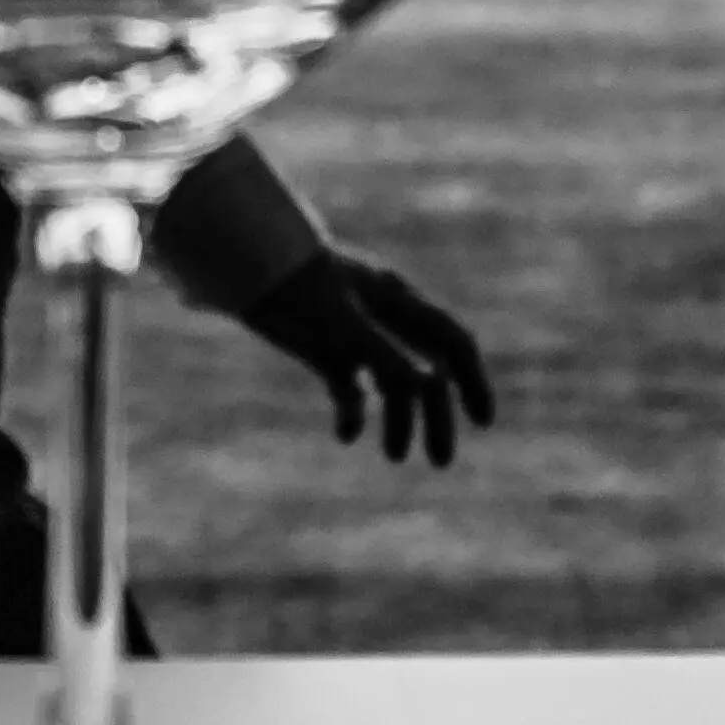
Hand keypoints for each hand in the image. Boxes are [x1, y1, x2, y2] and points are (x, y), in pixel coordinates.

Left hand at [238, 247, 494, 467]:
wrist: (242, 262)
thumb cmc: (295, 284)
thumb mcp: (340, 323)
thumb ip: (383, 352)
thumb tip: (431, 384)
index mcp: (398, 300)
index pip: (452, 342)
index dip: (473, 381)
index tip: (483, 423)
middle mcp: (383, 316)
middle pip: (426, 370)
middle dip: (436, 416)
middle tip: (441, 462)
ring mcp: (353, 331)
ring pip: (390, 381)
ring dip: (398, 418)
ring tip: (395, 456)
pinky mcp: (323, 344)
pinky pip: (349, 384)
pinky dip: (353, 409)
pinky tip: (347, 435)